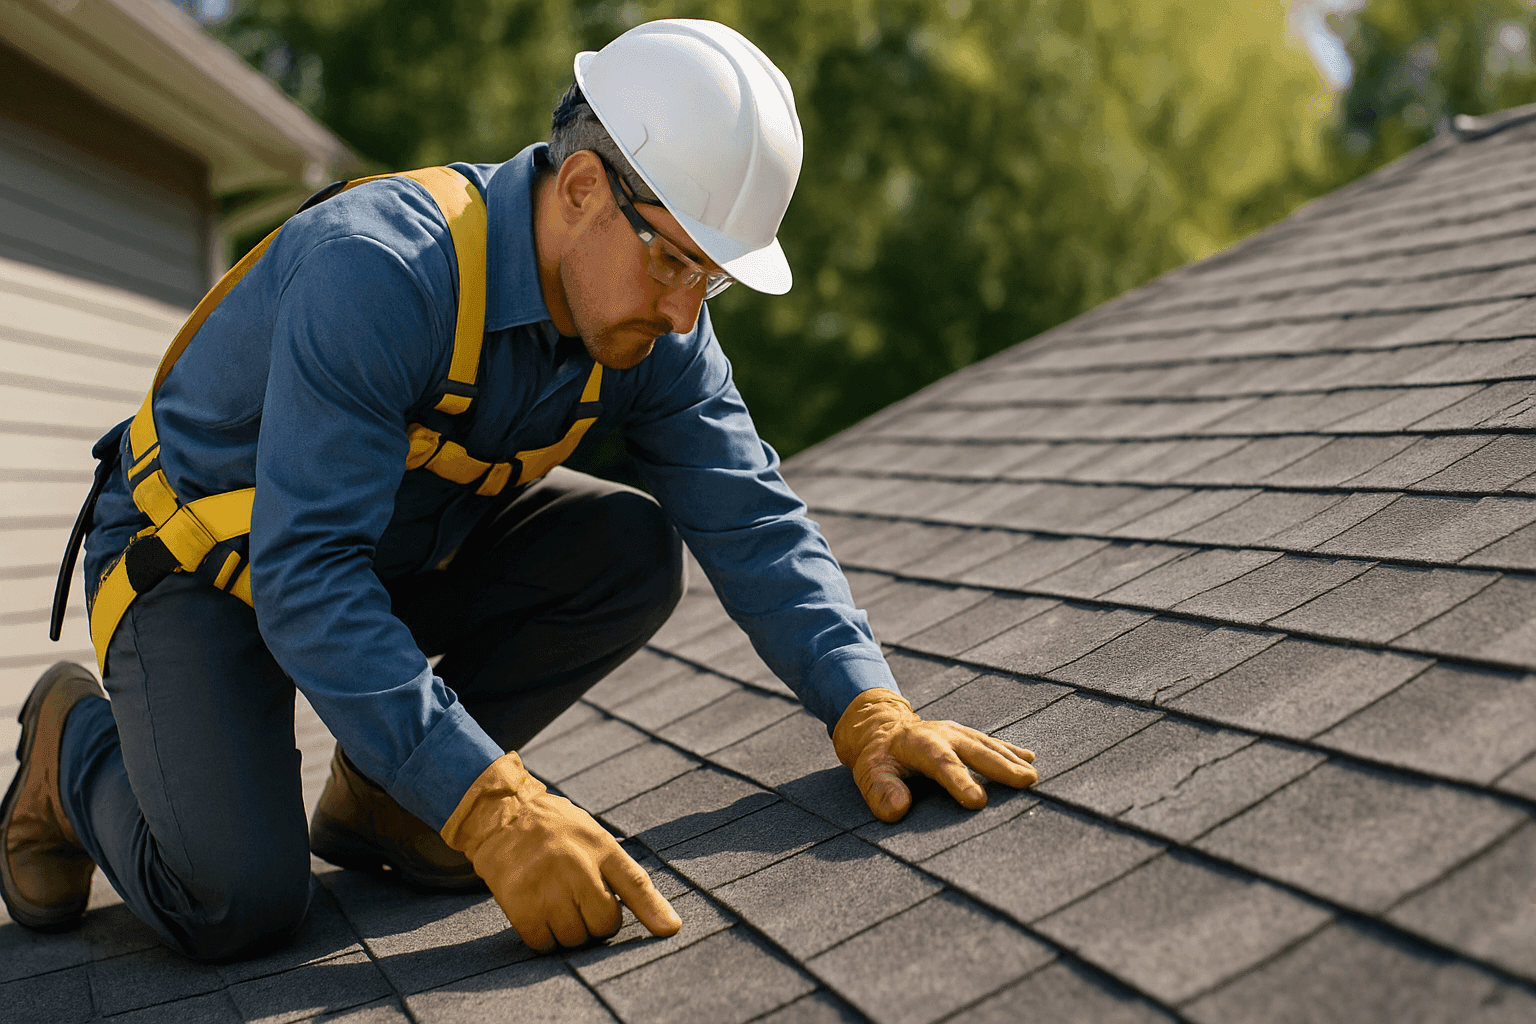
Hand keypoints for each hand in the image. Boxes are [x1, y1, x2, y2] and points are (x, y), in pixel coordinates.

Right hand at [440, 753, 681, 950]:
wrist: (502, 814)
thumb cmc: (556, 831)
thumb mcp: (593, 837)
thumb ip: (624, 874)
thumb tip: (668, 922)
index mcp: (600, 845)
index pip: (634, 882)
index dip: (654, 910)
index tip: (670, 930)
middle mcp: (576, 864)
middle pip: (604, 924)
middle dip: (597, 924)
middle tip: (582, 906)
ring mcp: (546, 883)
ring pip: (574, 938)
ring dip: (569, 933)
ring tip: (558, 906)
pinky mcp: (519, 902)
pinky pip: (543, 943)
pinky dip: (544, 938)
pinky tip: (539, 915)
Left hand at [833, 688, 1036, 822]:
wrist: (882, 729)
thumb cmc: (878, 758)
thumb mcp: (869, 773)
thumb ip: (881, 791)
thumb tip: (899, 809)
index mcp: (919, 743)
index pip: (942, 763)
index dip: (960, 781)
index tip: (978, 802)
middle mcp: (943, 734)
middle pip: (975, 751)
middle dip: (1001, 767)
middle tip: (1026, 782)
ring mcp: (957, 733)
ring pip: (987, 745)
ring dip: (1011, 760)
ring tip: (1032, 777)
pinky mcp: (966, 735)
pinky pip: (990, 743)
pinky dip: (1010, 750)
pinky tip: (1029, 759)